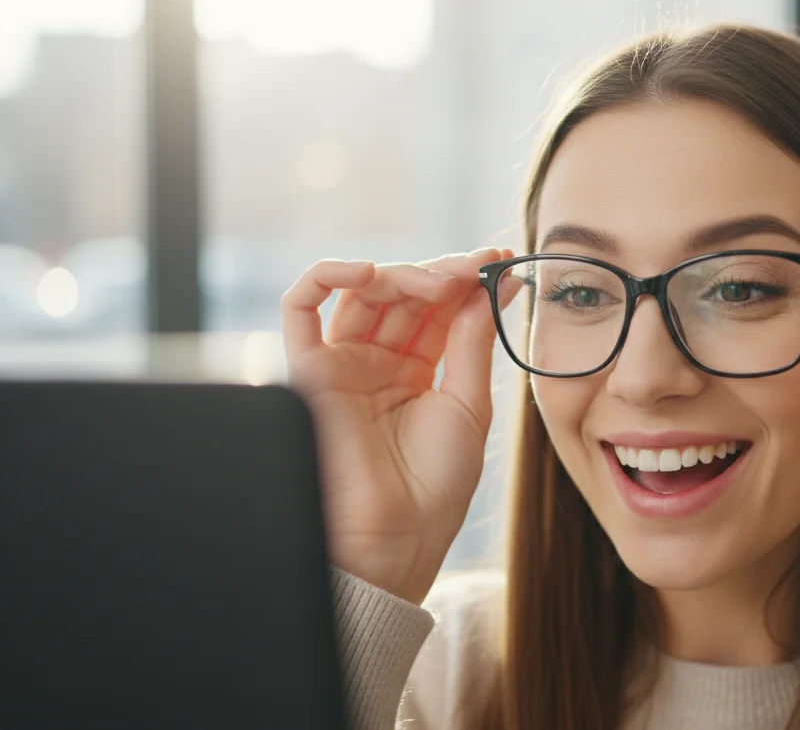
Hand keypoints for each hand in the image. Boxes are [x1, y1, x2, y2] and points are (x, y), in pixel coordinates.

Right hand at [282, 248, 514, 603]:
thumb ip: (471, 342)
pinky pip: (300, 309)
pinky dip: (326, 277)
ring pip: (362, 293)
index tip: (499, 260)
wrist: (395, 539)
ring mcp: (342, 366)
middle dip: (440, 274)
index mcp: (416, 374)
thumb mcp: (468, 406)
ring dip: (402, 274)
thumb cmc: (435, 487)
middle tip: (473, 267)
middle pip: (403, 295)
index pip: (437, 310)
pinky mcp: (308, 372)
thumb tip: (487, 286)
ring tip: (441, 280)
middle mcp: (377, 365)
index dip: (465, 281)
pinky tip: (368, 272)